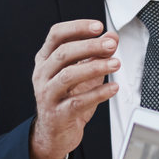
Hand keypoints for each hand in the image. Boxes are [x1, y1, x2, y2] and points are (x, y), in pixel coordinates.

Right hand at [30, 19, 119, 158]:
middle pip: (64, 53)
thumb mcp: (81, 73)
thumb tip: (112, 37)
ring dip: (95, 67)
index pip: (57, 35)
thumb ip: (95, 54)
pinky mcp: (58, 114)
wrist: (55, 132)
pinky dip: (98, 93)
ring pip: (69, 76)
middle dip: (90, 46)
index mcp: (45, 60)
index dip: (77, 27)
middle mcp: (43, 75)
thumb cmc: (67, 98)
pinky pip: (78, 101)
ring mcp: (48, 94)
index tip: (99, 27)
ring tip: (115, 64)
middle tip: (111, 45)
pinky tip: (113, 88)